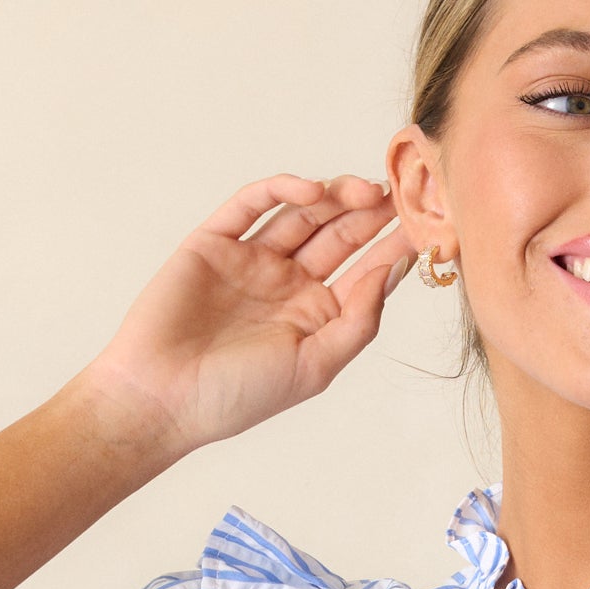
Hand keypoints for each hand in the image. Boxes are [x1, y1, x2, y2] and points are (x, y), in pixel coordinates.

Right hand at [77, 172, 415, 457]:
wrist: (163, 398)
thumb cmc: (238, 396)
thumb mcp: (315, 366)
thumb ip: (359, 321)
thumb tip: (395, 270)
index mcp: (316, 316)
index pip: (365, 272)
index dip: (393, 248)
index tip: (426, 226)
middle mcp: (288, 284)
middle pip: (340, 236)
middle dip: (371, 214)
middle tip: (402, 193)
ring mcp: (252, 259)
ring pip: (302, 215)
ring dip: (335, 197)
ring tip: (366, 191)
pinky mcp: (215, 241)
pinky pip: (253, 204)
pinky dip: (282, 190)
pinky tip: (312, 191)